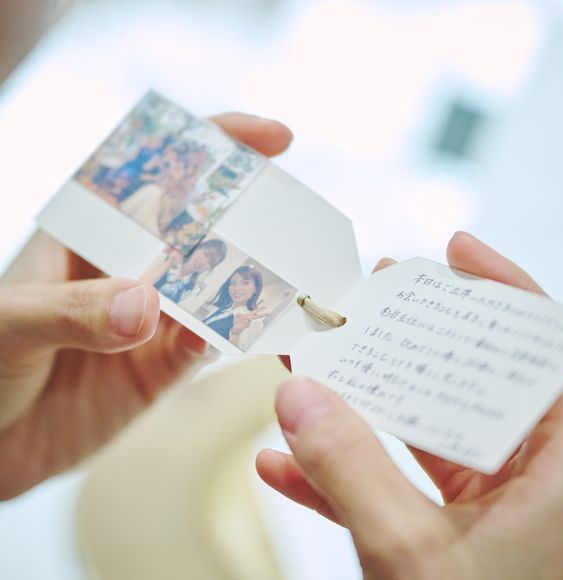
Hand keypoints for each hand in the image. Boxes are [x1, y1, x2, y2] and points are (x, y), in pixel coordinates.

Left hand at [0, 113, 292, 499]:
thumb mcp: (12, 323)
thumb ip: (75, 311)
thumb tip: (148, 307)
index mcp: (91, 233)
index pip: (156, 172)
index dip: (214, 146)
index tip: (272, 138)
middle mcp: (129, 269)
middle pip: (200, 228)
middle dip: (247, 215)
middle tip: (294, 214)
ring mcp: (150, 319)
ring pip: (214, 287)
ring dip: (250, 279)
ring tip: (288, 270)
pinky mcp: (160, 368)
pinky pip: (206, 345)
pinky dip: (229, 334)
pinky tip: (248, 327)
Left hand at [231, 306, 268, 334]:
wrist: (235, 328)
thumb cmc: (237, 322)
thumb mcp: (236, 316)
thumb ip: (238, 315)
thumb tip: (238, 314)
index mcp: (249, 315)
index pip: (256, 311)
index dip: (260, 309)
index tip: (266, 307)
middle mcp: (250, 318)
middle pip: (258, 316)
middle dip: (264, 314)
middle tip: (270, 314)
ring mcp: (249, 322)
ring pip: (249, 318)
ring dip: (243, 318)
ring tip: (240, 320)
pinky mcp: (247, 325)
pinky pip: (246, 321)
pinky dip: (243, 321)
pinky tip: (240, 322)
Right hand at [257, 232, 562, 579]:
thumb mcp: (414, 555)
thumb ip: (352, 470)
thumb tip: (298, 396)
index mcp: (561, 465)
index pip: (546, 349)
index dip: (504, 290)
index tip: (454, 251)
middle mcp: (531, 476)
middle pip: (468, 378)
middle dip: (410, 339)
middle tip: (369, 304)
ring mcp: (489, 507)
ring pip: (422, 431)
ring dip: (363, 404)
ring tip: (313, 368)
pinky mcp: (451, 538)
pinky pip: (395, 488)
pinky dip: (342, 476)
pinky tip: (285, 467)